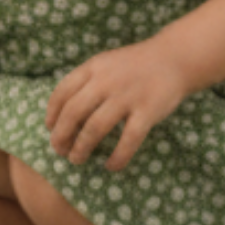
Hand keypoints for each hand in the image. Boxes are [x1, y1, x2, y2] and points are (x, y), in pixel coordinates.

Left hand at [45, 42, 189, 172]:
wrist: (174, 58)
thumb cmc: (135, 65)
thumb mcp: (106, 64)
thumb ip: (86, 82)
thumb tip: (61, 113)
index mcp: (94, 67)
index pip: (63, 91)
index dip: (52, 113)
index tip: (50, 128)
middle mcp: (107, 80)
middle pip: (74, 112)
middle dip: (62, 135)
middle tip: (59, 150)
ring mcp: (127, 96)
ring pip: (95, 127)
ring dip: (82, 147)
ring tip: (77, 159)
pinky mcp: (148, 111)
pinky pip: (129, 140)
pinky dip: (118, 157)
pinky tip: (111, 167)